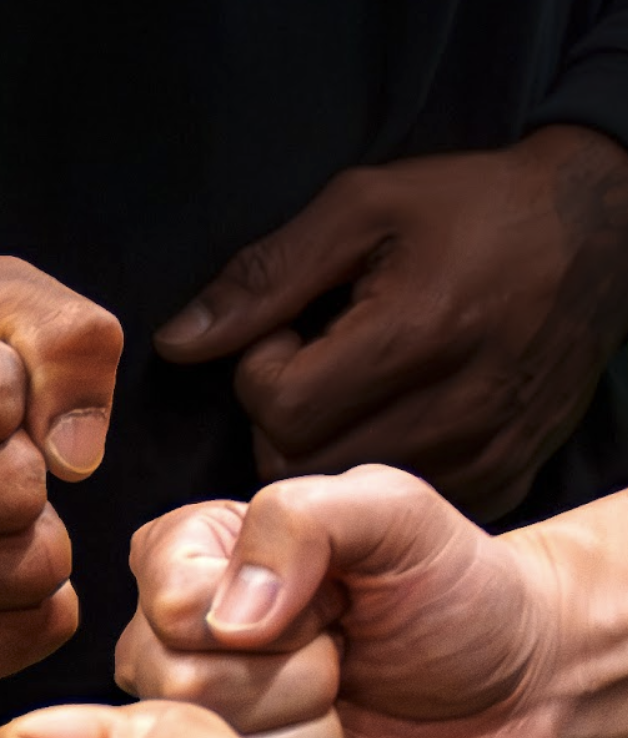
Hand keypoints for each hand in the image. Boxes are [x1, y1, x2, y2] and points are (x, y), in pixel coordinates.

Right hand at [116, 465, 565, 737]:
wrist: (519, 684)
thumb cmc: (452, 586)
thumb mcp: (393, 513)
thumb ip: (298, 520)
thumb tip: (230, 619)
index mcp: (190, 557)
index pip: (172, 601)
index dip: (267, 607)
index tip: (329, 597)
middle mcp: (175, 639)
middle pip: (179, 677)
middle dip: (294, 669)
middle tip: (344, 651)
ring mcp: (202, 715)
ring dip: (306, 722)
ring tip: (344, 697)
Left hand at [155, 126, 627, 519]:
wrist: (603, 232)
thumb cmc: (472, 210)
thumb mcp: (361, 208)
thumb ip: (263, 276)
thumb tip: (178, 342)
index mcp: (417, 334)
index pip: (279, 407)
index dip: (261, 368)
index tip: (286, 331)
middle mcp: (457, 409)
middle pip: (300, 463)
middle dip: (281, 415)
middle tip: (313, 361)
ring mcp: (484, 453)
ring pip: (341, 492)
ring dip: (321, 445)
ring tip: (351, 384)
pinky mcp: (502, 478)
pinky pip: (395, 503)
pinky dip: (371, 467)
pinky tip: (389, 415)